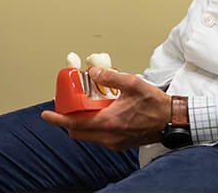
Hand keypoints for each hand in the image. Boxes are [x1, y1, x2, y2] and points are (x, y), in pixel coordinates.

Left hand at [41, 68, 171, 151]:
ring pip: (88, 136)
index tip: (46, 114)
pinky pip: (98, 137)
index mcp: (110, 122)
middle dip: (68, 120)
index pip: (75, 124)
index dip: (58, 119)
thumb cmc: (155, 104)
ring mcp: (114, 143)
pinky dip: (93, 125)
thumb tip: (93, 73)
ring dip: (82, 122)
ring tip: (86, 105)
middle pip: (78, 132)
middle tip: (67, 105)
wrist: (170, 120)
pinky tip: (102, 111)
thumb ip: (111, 77)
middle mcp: (109, 137)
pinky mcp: (119, 144)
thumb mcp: (133, 83)